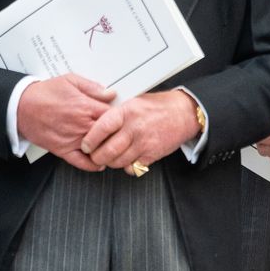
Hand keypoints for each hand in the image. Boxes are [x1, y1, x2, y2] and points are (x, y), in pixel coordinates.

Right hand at [18, 75, 115, 171]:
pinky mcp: (62, 150)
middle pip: (110, 133)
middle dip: (118, 133)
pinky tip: (100, 162)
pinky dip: (92, 165)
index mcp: (86, 107)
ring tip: (115, 146)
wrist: (21, 106)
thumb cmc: (45, 92)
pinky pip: (81, 162)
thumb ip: (93, 87)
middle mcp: (82, 125)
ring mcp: (73, 139)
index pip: (115, 115)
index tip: (125, 117)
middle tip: (123, 133)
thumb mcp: (71, 80)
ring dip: (108, 148)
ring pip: (99, 149)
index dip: (122, 117)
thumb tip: (111, 93)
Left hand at [81, 90, 201, 174]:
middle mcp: (135, 128)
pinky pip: (132, 168)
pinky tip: (128, 159)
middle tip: (96, 156)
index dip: (89, 140)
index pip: (101, 128)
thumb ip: (115, 113)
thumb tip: (94, 125)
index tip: (85, 145)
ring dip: (111, 163)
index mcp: (127, 112)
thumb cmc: (158, 107)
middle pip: (107, 152)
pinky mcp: (152, 154)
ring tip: (112, 157)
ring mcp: (144, 143)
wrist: (183, 113)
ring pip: (117, 162)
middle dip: (97, 158)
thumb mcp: (134, 102)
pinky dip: (128, 167)